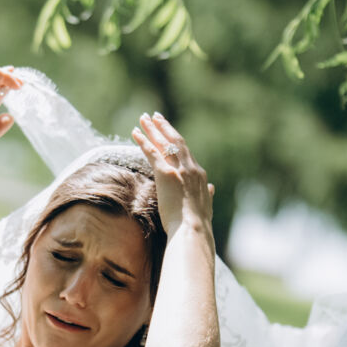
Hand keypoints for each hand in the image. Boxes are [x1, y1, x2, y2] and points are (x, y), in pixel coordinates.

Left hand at [132, 112, 212, 234]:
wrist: (193, 229)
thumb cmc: (197, 223)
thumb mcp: (206, 206)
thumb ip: (207, 194)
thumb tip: (211, 188)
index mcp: (199, 175)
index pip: (185, 152)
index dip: (175, 140)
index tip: (168, 131)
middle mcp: (191, 168)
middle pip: (176, 141)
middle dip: (164, 127)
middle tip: (155, 116)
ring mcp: (178, 169)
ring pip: (164, 143)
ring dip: (152, 129)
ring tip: (143, 118)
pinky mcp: (166, 174)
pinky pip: (152, 152)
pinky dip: (143, 141)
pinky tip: (135, 133)